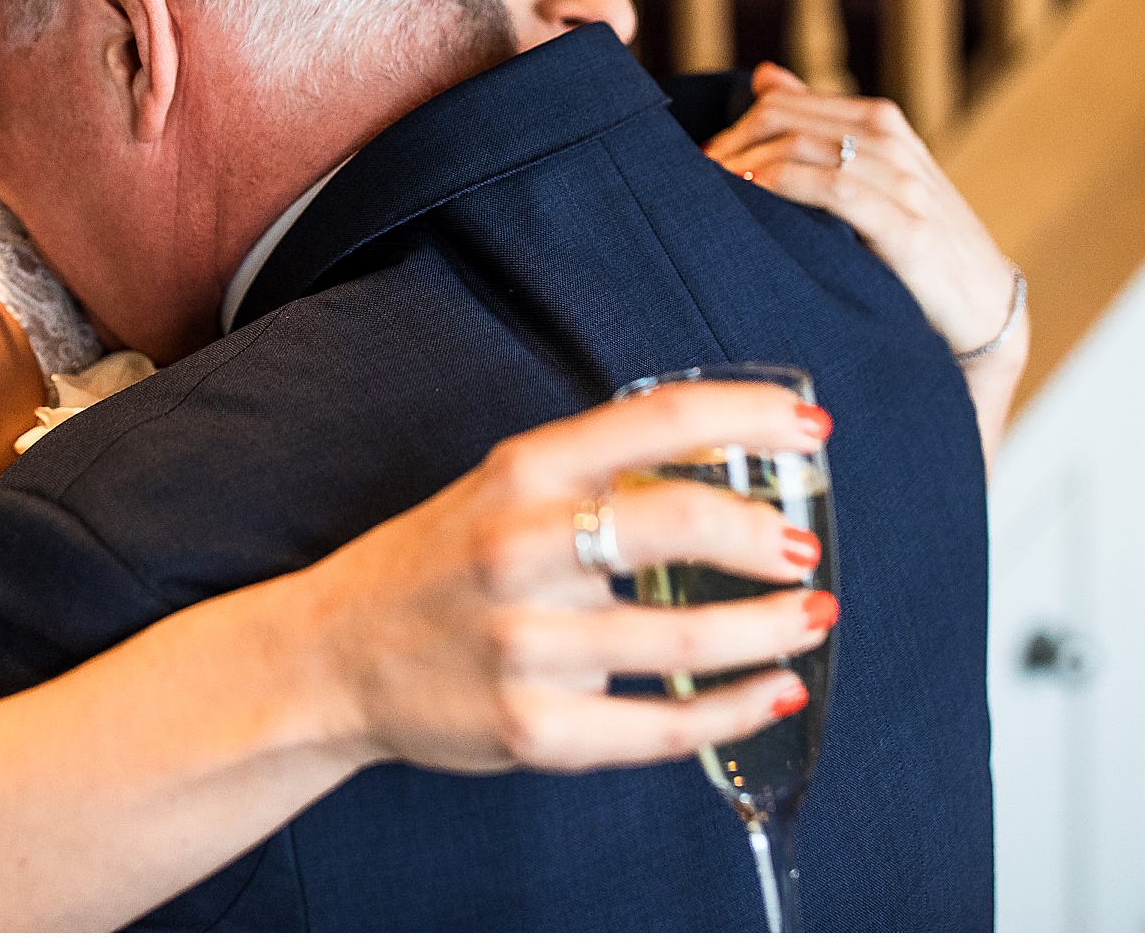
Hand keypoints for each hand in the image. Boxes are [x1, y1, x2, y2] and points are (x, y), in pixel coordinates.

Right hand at [306, 381, 834, 774]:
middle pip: (676, 524)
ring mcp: (522, 644)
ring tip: (811, 618)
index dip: (749, 416)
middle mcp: (520, 546)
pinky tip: (773, 693)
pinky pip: (657, 727)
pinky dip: (732, 711)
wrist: (331, 657)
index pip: (658, 420)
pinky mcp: (530, 728)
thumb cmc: (445, 562)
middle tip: (803, 549)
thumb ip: (605, 472)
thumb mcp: (510, 488)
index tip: (813, 429)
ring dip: (768, 630)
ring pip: (680, 638)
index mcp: (525, 470)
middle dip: (762, 536)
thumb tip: (734, 457)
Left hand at [705, 63, 1018, 359]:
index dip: (733, 128)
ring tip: (711, 191)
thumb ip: (822, 127)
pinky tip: (752, 199)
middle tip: (694, 179)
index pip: (786, 105)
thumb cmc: (919, 244)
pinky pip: (834, 190)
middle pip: (785, 122)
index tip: (700, 161)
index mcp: (882, 122)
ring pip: (803, 149)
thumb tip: (768, 75)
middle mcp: (893, 142)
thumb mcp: (874, 177)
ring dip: (746, 166)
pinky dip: (783, 187)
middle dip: (729, 147)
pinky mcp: (908, 227)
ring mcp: (903, 181)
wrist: (986, 308)